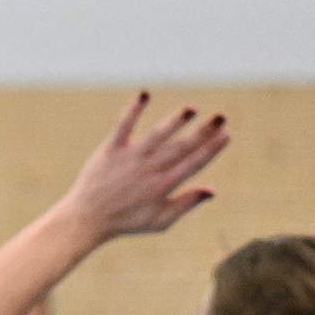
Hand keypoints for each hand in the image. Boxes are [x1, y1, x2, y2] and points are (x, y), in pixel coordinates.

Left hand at [59, 93, 227, 242]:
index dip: (211, 148)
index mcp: (163, 187)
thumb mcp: (160, 221)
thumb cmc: (126, 221)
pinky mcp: (110, 150)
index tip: (226, 134)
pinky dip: (133, 110)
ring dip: (175, 120)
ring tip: (191, 109)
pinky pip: (123, 126)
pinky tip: (144, 94)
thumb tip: (213, 190)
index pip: (193, 163)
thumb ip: (186, 203)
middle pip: (181, 147)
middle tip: (222, 117)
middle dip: (203, 132)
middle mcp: (149, 170)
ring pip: (157, 136)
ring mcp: (130, 159)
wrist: (87, 219)